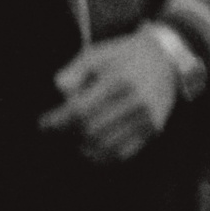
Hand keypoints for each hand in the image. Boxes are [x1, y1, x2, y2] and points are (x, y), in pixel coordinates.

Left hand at [42, 30, 184, 161]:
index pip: (80, 110)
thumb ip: (72, 73)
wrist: (165, 59)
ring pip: (106, 145)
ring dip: (83, 146)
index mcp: (118, 82)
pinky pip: (124, 153)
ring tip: (74, 139)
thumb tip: (63, 97)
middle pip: (91, 130)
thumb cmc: (122, 57)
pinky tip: (91, 148)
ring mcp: (147, 118)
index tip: (44, 125)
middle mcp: (136, 102)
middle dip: (68, 133)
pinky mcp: (154, 129)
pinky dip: (103, 156)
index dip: (58, 121)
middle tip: (57, 132)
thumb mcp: (94, 54)